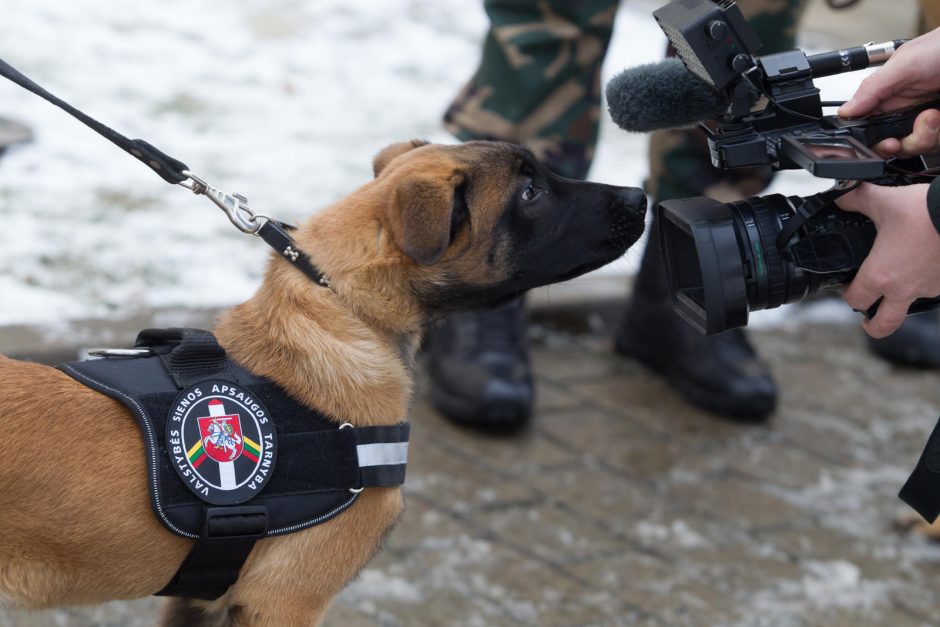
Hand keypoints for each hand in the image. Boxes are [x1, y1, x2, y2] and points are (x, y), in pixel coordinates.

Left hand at [835, 183, 939, 337]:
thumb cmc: (926, 210)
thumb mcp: (884, 200)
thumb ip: (856, 200)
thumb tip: (841, 196)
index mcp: (880, 275)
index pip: (855, 299)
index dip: (847, 294)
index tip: (848, 287)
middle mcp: (904, 289)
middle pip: (884, 324)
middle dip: (873, 326)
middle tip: (869, 320)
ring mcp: (929, 288)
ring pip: (911, 305)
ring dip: (902, 299)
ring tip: (899, 281)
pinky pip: (933, 290)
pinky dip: (925, 282)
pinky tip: (924, 265)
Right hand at [839, 29, 939, 158]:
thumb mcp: (905, 63)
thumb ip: (872, 87)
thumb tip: (845, 110)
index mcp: (886, 97)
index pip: (867, 127)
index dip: (870, 140)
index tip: (884, 141)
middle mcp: (903, 111)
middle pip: (889, 144)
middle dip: (899, 145)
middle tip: (902, 138)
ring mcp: (923, 121)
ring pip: (913, 148)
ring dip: (923, 138)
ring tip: (932, 117)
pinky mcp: (938, 128)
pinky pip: (933, 144)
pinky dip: (937, 136)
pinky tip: (939, 119)